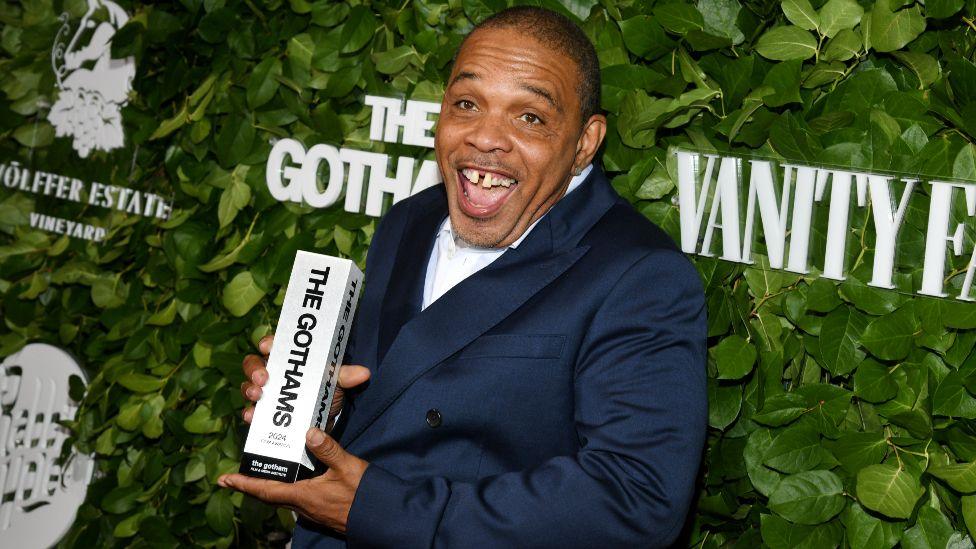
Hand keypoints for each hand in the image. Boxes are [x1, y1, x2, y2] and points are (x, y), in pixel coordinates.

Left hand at [218, 428, 367, 532]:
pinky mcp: (321, 509)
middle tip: (235, 477)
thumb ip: (328, 449)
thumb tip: (309, 432)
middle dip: (251, 485)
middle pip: (269, 495)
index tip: (224, 479)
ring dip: (268, 487)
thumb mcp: (348, 467)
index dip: (244, 484)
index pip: (265, 490)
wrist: (381, 518)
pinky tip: (293, 479)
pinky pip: (295, 498)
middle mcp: (302, 505)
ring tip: (261, 474)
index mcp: (302, 495)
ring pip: (282, 498)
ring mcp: (312, 509)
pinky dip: (286, 489)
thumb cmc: (364, 495)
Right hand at [241, 334, 370, 428]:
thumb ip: (345, 375)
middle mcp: (273, 372)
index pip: (273, 343)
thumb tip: (364, 374)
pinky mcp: (264, 413)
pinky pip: (251, 411)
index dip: (268, 343)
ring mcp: (266, 392)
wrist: (327, 418)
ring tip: (258, 396)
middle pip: (253, 363)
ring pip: (249, 386)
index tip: (267, 346)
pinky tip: (252, 417)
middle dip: (254, 369)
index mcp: (288, 357)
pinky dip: (250, 413)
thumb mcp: (336, 381)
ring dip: (249, 389)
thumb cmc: (327, 389)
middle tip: (263, 378)